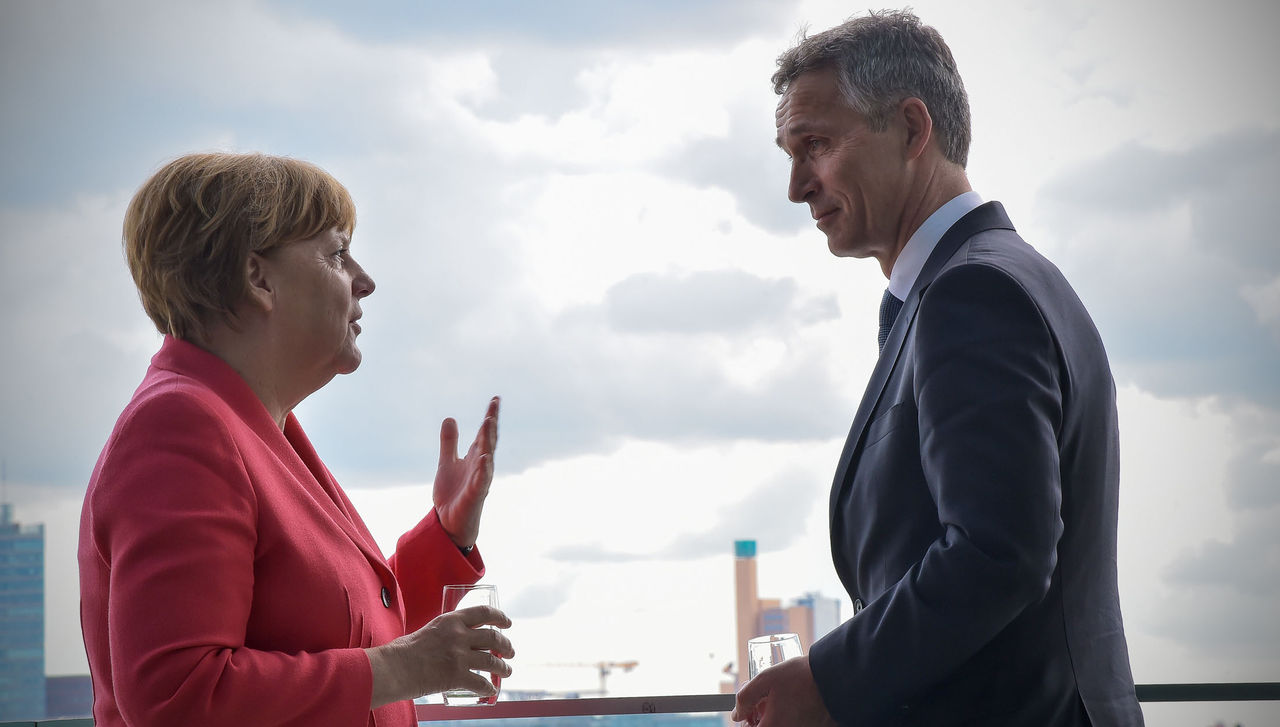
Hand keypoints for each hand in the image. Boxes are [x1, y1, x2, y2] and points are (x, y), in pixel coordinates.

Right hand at [366, 604, 514, 706]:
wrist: (392, 668)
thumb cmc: (402, 651)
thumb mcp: (428, 630)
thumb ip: (444, 633)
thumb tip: (453, 641)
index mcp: (451, 620)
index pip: (484, 613)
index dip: (500, 617)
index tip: (507, 623)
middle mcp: (459, 635)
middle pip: (493, 637)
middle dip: (506, 645)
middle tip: (510, 651)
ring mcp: (459, 656)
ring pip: (492, 660)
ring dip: (504, 667)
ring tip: (508, 671)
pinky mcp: (457, 676)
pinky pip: (481, 683)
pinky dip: (489, 687)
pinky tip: (490, 690)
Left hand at [434, 397, 498, 547]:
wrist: (450, 523)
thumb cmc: (453, 494)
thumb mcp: (446, 463)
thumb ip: (449, 442)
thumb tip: (450, 418)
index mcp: (475, 458)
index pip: (484, 433)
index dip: (490, 416)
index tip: (495, 399)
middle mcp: (481, 466)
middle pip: (488, 441)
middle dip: (491, 423)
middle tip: (494, 405)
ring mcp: (479, 480)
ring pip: (487, 457)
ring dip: (488, 440)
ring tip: (488, 422)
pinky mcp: (474, 494)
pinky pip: (480, 480)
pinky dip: (483, 469)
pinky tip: (485, 457)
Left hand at [731, 655, 836, 726]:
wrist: (834, 677)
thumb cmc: (800, 677)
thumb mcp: (765, 679)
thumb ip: (745, 698)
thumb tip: (737, 714)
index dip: (746, 720)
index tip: (750, 708)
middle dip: (760, 717)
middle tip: (764, 699)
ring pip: (779, 726)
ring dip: (774, 716)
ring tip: (780, 698)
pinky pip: (792, 724)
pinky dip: (788, 717)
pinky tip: (792, 702)